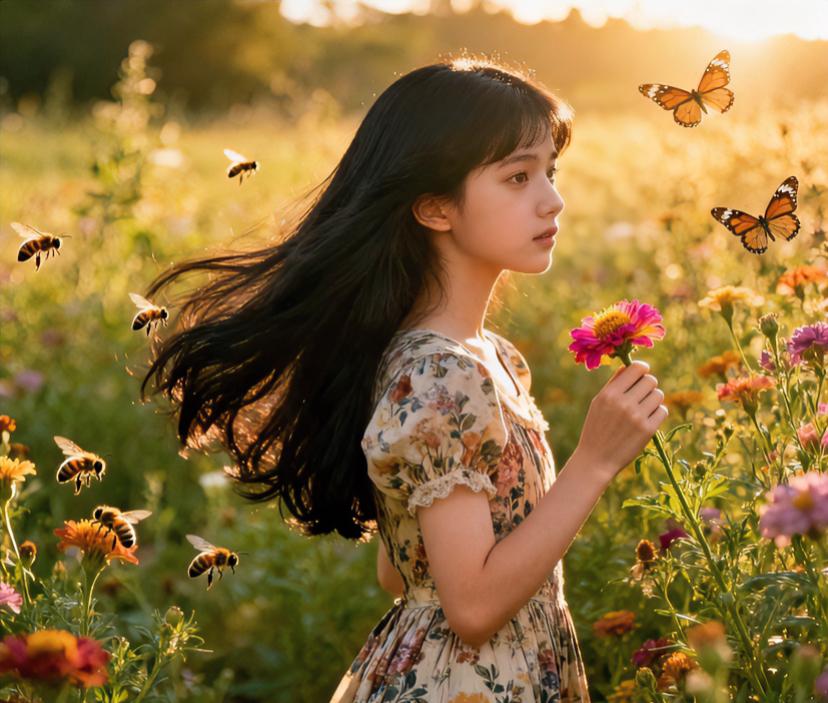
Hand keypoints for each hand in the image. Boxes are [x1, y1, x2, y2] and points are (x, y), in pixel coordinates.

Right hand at [575, 360, 667, 479]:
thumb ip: (613, 384)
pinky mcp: (648, 430)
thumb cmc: (596, 428)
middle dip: (648, 385)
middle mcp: (624, 403)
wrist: (596, 459)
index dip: (642, 369)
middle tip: (642, 394)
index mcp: (610, 394)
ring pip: (658, 395)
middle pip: (651, 381)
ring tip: (643, 408)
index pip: (636, 368)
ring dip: (653, 399)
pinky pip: (663, 411)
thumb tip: (628, 367)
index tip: (642, 374)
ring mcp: (637, 417)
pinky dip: (657, 413)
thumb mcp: (598, 403)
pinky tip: (647, 419)